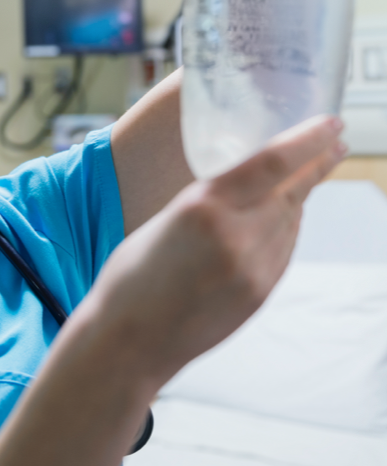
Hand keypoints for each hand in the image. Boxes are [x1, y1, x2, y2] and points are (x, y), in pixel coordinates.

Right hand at [92, 114, 345, 391]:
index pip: (272, 163)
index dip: (308, 139)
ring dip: (300, 196)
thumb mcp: (164, 221)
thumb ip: (206, 202)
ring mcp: (254, 270)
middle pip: (292, 191)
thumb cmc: (130, 280)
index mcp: (203, 207)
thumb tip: (239, 188)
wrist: (129, 343)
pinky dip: (288, 226)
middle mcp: (236, 237)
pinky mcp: (259, 294)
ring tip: (307, 176)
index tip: (330, 122)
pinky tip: (284, 217)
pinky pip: (284, 249)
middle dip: (317, 164)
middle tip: (336, 142)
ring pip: (292, 221)